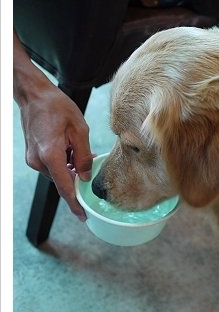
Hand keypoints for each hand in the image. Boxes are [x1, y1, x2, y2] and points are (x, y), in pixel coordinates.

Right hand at [14, 31, 92, 220]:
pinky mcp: (33, 155)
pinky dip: (65, 161)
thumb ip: (84, 156)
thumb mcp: (80, 130)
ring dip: (73, 166)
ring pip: (59, 172)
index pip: (65, 188)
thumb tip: (86, 176)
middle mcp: (39, 161)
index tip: (84, 216)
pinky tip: (72, 148)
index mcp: (51, 156)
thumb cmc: (57, 107)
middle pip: (64, 180)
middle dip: (79, 176)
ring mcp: (33, 159)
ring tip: (81, 148)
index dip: (76, 204)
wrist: (35, 95)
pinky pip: (53, 165)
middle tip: (90, 159)